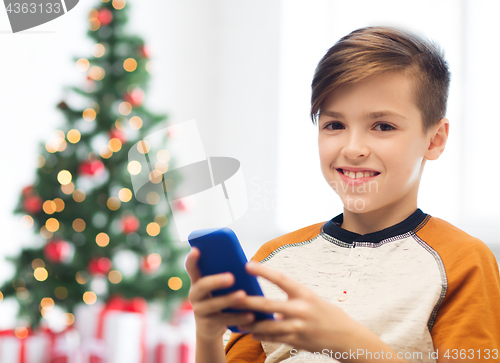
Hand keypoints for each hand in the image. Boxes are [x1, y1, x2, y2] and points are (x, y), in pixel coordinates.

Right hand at [185, 247, 254, 340]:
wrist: (211, 327)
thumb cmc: (220, 298)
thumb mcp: (220, 287)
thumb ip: (226, 274)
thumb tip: (248, 265)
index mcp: (197, 280)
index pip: (191, 267)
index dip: (192, 259)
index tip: (196, 250)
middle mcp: (194, 294)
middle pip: (203, 285)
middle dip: (217, 281)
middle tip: (231, 277)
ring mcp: (199, 310)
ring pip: (214, 304)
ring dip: (229, 299)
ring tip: (242, 295)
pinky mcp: (207, 324)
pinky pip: (223, 320)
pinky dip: (238, 317)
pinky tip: (251, 315)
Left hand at [232, 261, 377, 354]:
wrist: (347, 337)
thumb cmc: (327, 314)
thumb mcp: (312, 300)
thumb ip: (292, 300)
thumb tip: (269, 305)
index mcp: (305, 294)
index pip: (281, 279)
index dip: (263, 271)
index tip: (248, 265)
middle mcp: (301, 310)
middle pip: (268, 305)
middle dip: (248, 302)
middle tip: (233, 297)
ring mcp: (298, 327)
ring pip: (267, 326)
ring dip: (251, 324)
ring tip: (237, 320)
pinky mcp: (297, 342)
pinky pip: (274, 338)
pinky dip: (261, 336)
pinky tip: (252, 333)